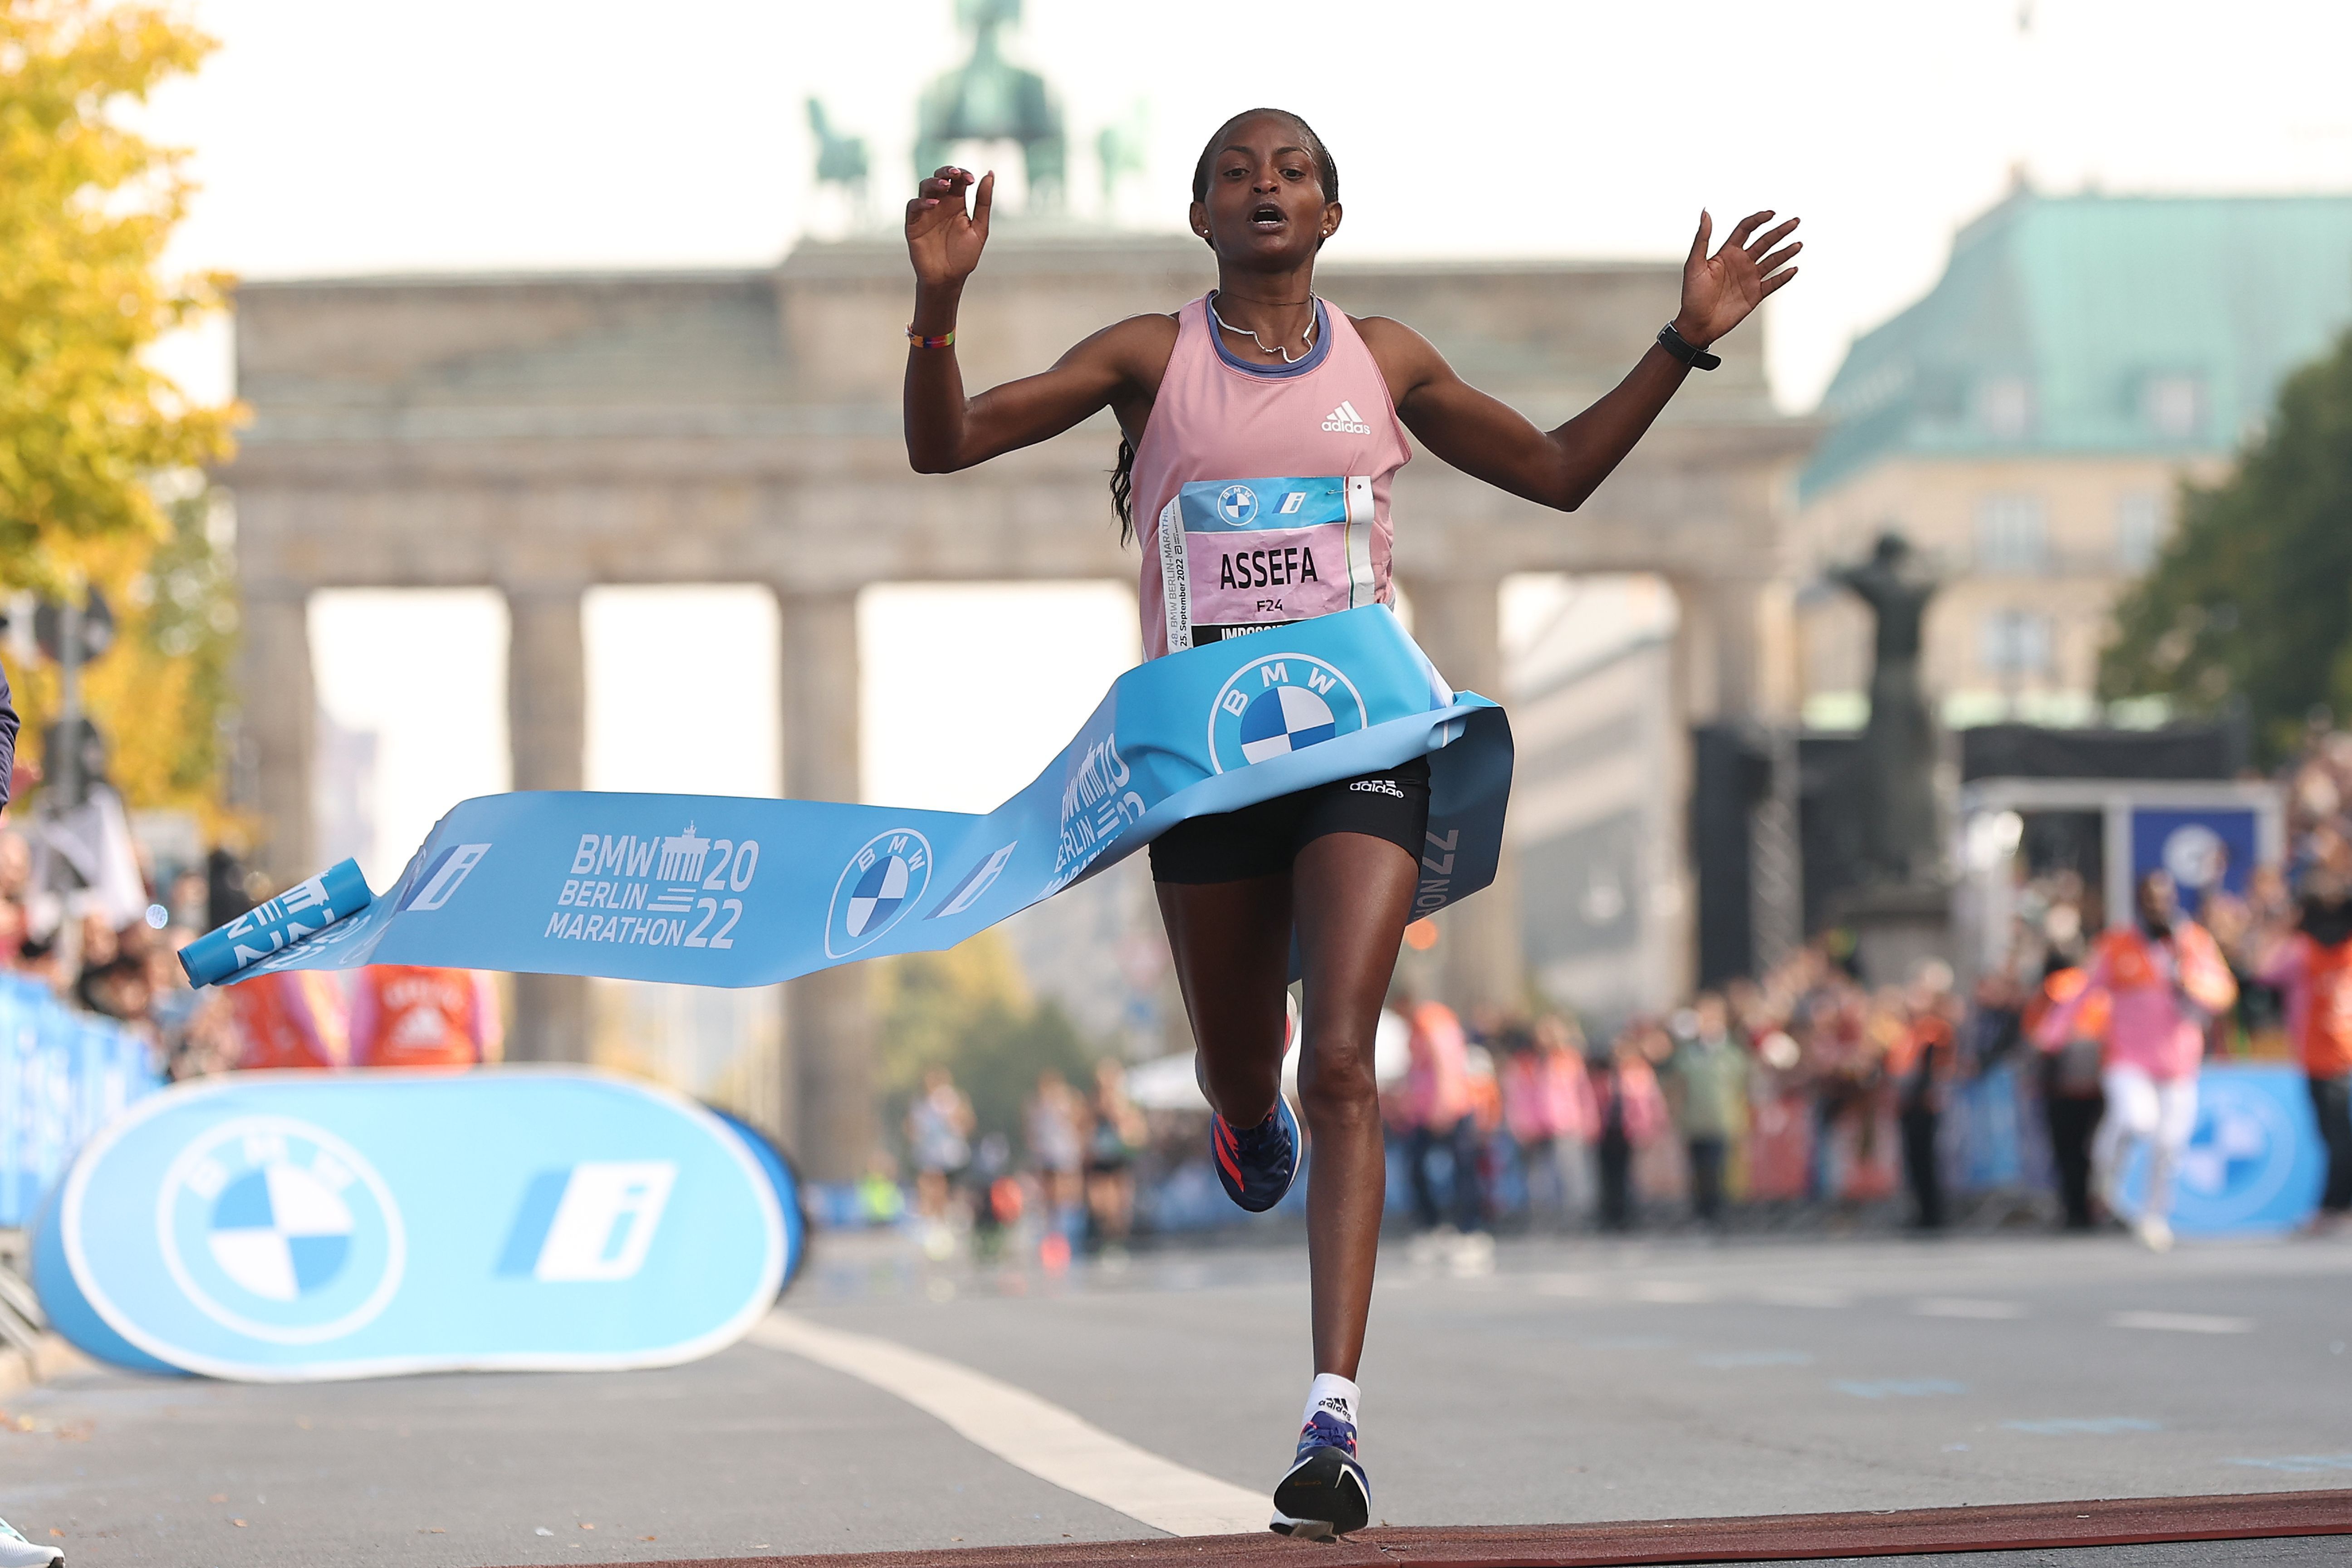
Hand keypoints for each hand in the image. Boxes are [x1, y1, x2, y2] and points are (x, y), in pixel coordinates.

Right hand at [906, 166, 993, 290]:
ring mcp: (926, 212)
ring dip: (934, 182)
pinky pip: (913, 206)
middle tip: (955, 174)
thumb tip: (990, 173)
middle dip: (946, 171)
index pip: (958, 180)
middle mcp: (941, 204)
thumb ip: (983, 202)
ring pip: (925, 186)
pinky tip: (934, 204)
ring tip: (945, 185)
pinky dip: (922, 202)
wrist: (948, 279)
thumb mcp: (979, 228)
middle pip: (940, 177)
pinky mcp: (914, 223)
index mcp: (957, 204)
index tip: (972, 180)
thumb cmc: (964, 256)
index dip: (963, 174)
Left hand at [1674, 209, 1800, 349]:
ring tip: (1798, 244)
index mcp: (1727, 253)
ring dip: (1786, 252)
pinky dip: (1784, 276)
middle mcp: (1741, 262)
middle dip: (1780, 231)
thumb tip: (1705, 213)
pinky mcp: (1755, 294)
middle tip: (1795, 221)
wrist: (1698, 324)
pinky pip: (1773, 283)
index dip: (1758, 219)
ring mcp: (1750, 278)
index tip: (1771, 213)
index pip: (1746, 229)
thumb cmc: (1692, 295)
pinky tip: (1793, 269)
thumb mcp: (1694, 264)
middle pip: (1765, 241)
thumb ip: (1702, 239)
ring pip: (1772, 260)